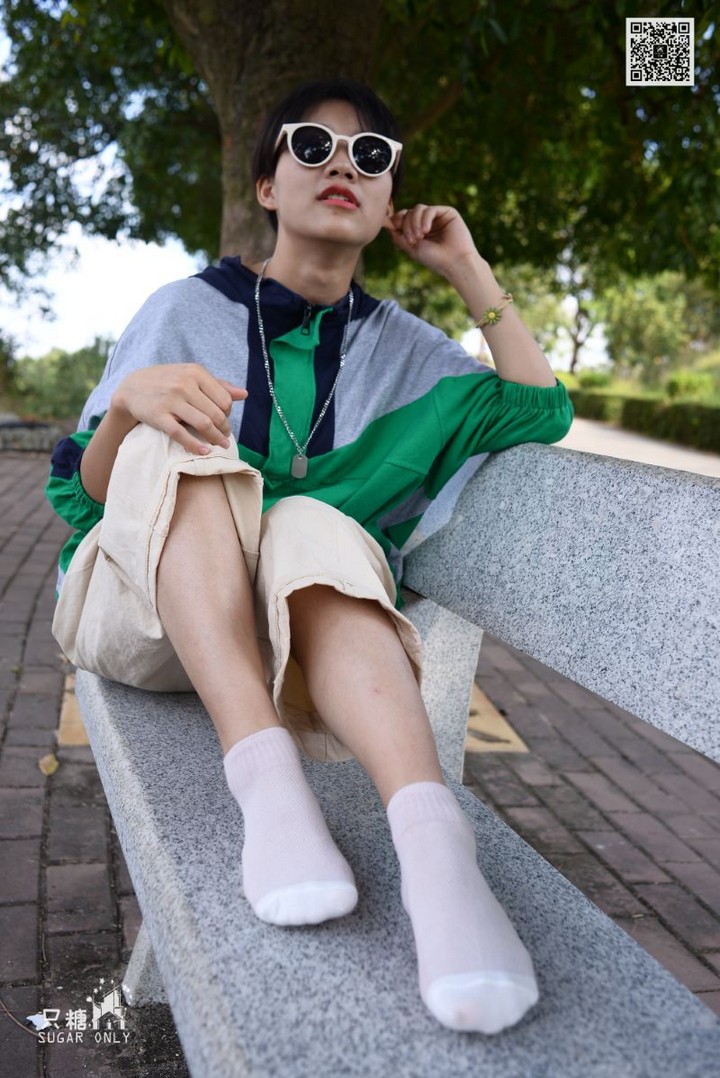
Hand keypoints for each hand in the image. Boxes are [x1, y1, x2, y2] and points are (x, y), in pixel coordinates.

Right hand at [111, 363, 247, 454]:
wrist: (132, 387)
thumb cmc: (167, 382)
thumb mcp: (191, 376)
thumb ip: (218, 385)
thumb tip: (245, 394)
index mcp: (195, 372)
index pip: (224, 399)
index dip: (228, 414)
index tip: (224, 421)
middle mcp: (184, 384)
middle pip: (216, 414)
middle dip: (224, 429)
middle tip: (225, 438)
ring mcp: (171, 400)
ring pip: (203, 424)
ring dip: (215, 439)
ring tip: (220, 446)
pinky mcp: (158, 416)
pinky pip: (181, 434)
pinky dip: (196, 446)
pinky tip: (204, 452)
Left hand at [384, 204, 478, 277]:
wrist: (455, 262)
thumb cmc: (434, 259)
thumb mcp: (411, 248)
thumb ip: (398, 235)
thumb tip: (385, 222)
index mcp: (419, 230)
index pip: (403, 218)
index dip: (396, 220)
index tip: (394, 228)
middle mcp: (428, 222)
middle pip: (409, 212)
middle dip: (406, 225)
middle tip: (412, 240)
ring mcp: (437, 217)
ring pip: (418, 209)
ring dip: (414, 222)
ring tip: (419, 237)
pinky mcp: (448, 212)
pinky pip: (430, 209)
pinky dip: (425, 219)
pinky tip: (426, 231)